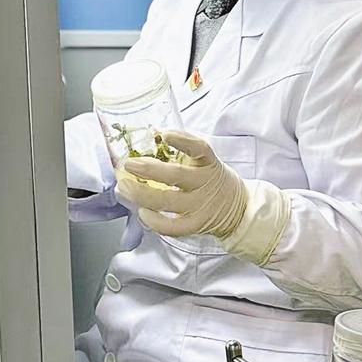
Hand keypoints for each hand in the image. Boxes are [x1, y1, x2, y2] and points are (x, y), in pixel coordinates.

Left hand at [116, 131, 246, 239]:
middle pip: (176, 175)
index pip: (199, 148)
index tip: (164, 134)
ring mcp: (200, 206)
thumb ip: (183, 150)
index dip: (182, 140)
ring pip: (168, 201)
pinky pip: (172, 227)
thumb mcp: (204, 161)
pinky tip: (142, 212)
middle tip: (129, 164)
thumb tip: (152, 135)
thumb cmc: (211, 179)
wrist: (236, 208)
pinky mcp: (195, 225)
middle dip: (148, 169)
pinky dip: (154, 221)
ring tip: (125, 187)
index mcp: (208, 163)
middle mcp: (204, 183)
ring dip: (142, 194)